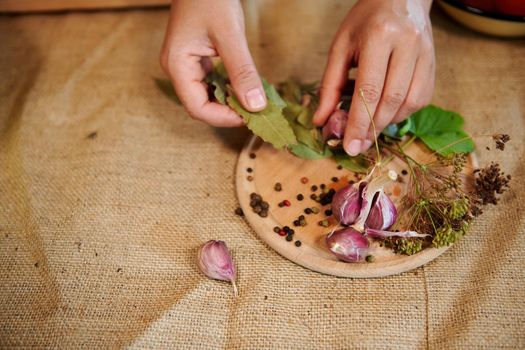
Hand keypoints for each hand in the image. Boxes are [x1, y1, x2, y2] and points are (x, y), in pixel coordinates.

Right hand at [160, 0, 265, 126]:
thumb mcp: (230, 35)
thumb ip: (242, 72)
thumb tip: (256, 106)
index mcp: (177, 66)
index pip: (197, 108)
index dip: (223, 118)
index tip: (248, 117)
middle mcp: (178, 69)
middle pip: (201, 106)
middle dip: (228, 112)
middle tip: (255, 112)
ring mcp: (187, 65)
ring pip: (208, 96)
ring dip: (230, 102)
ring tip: (253, 102)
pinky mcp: (197, 60)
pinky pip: (213, 83)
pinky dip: (229, 89)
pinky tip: (245, 87)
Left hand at [313, 0, 434, 155]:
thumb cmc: (365, 21)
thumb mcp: (340, 47)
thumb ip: (330, 85)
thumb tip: (321, 121)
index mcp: (379, 36)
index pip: (369, 90)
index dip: (359, 123)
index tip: (350, 147)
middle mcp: (408, 44)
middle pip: (391, 100)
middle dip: (372, 128)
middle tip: (358, 145)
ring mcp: (426, 53)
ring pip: (409, 103)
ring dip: (387, 122)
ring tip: (370, 126)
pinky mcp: (434, 63)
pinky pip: (421, 99)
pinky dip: (402, 112)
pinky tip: (387, 111)